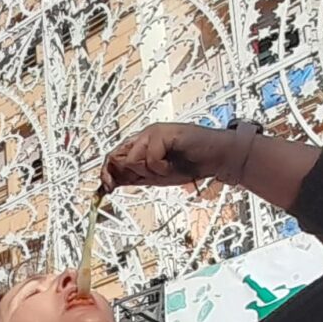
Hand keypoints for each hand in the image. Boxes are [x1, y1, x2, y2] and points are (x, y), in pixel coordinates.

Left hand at [101, 122, 251, 191]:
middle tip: (151, 177)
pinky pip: (149, 158)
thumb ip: (135, 177)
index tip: (107, 189)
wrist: (215, 158)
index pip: (114, 156)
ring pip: (132, 159)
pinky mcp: (162, 133)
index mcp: (140, 144)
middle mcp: (143, 136)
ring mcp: (152, 132)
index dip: (107, 173)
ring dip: (150, 172)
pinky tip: (172, 164)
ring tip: (166, 168)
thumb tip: (112, 182)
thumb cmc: (190, 164)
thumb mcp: (156, 176)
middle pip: (117, 156)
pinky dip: (160, 167)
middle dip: (130, 174)